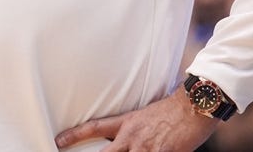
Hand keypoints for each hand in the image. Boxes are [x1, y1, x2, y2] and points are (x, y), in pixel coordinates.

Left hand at [55, 91, 214, 149]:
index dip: (75, 135)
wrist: (194, 106)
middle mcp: (132, 136)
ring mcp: (146, 148)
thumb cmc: (174, 110)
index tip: (58, 140)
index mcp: (127, 123)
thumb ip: (133, 129)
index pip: (95, 127)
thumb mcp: (146, 115)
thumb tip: (123, 139)